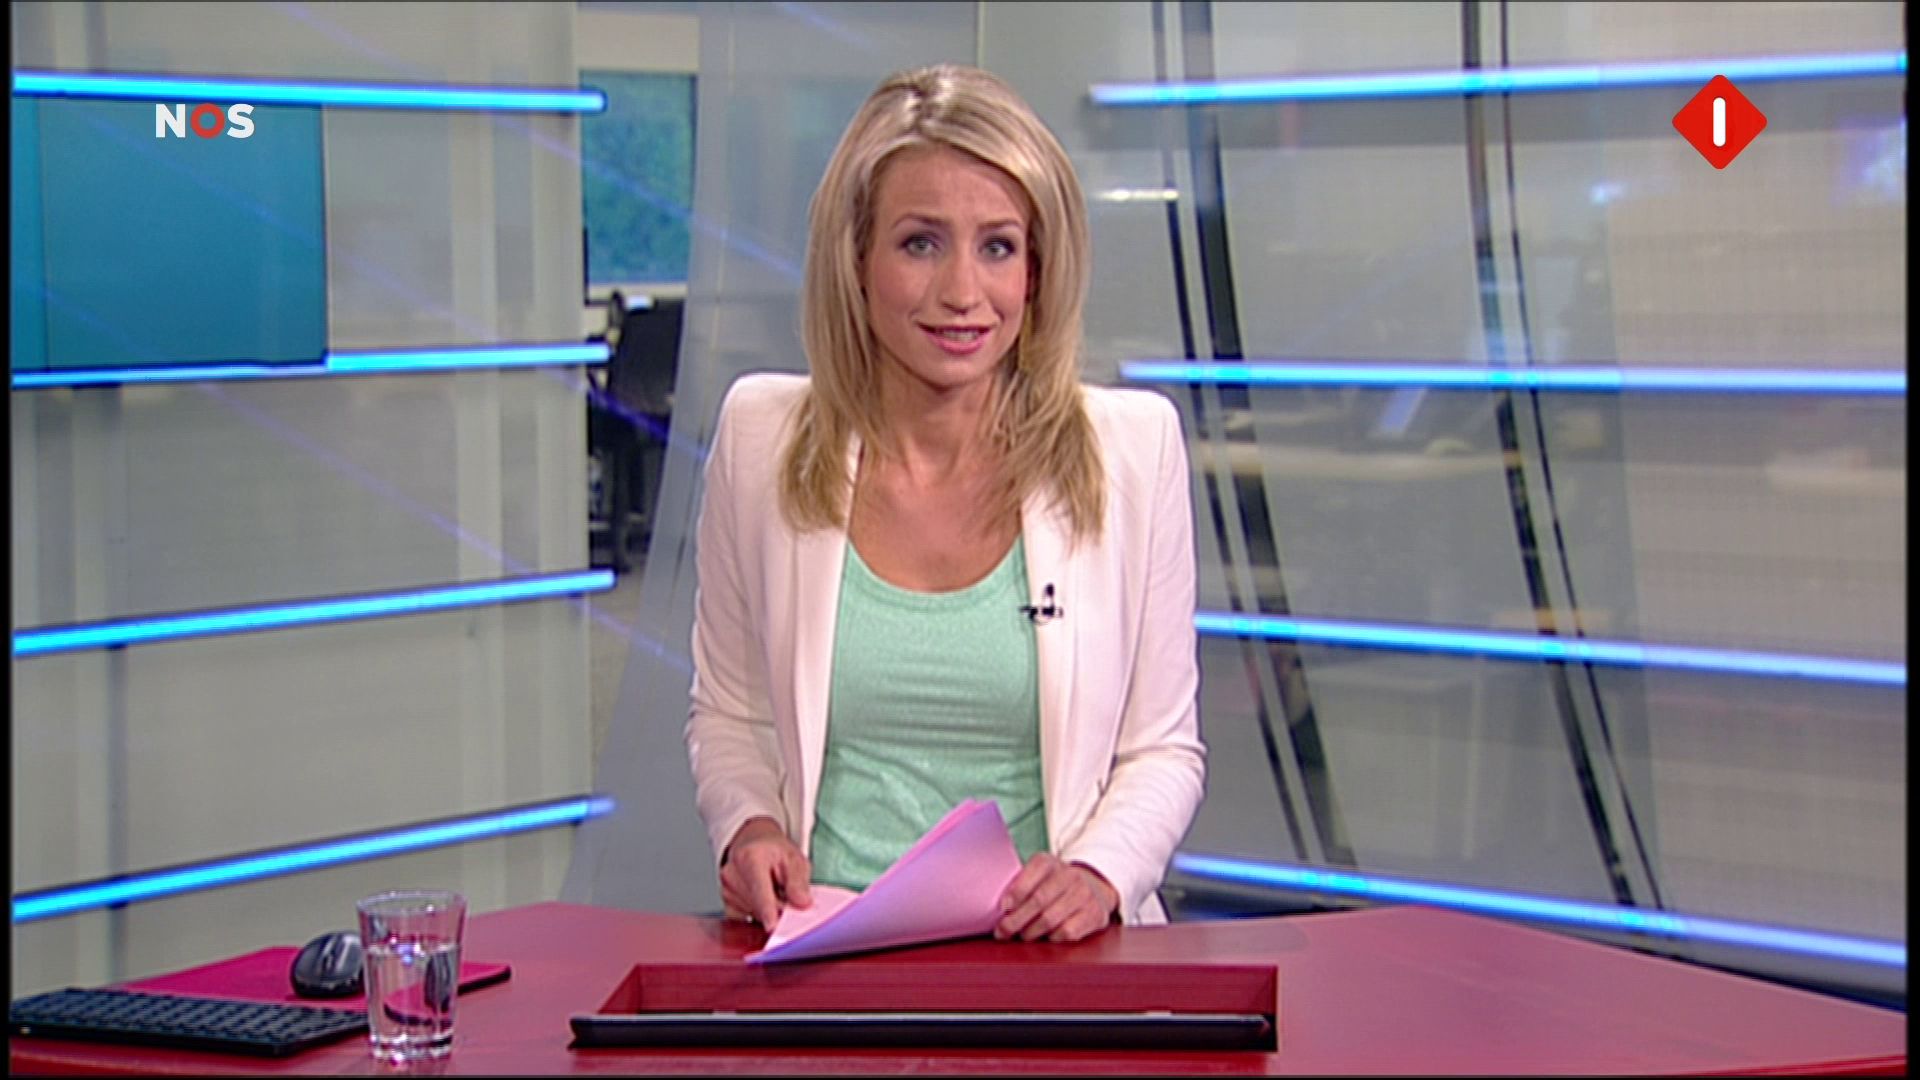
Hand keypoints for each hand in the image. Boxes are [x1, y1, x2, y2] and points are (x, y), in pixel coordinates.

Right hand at [719, 816, 812, 928]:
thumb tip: (802, 903)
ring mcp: (726, 889)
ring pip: (754, 914)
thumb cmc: (773, 851)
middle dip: (778, 908)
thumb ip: (798, 881)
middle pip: (759, 906)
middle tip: (787, 894)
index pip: (759, 890)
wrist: (753, 844)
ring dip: (769, 910)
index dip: (767, 910)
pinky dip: (758, 914)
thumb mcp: (794, 858)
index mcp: (750, 857)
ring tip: (773, 891)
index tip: (772, 926)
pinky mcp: (725, 902)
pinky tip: (763, 900)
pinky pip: (745, 919)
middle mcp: (732, 873)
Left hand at [994, 853, 1118, 942]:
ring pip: (1050, 919)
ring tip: (1022, 936)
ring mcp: (1084, 894)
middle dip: (1016, 920)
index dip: (1016, 891)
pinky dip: (1052, 938)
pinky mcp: (1094, 914)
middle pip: (1038, 901)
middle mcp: (1070, 875)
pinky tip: (1046, 937)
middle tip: (1002, 932)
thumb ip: (1018, 885)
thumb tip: (996, 909)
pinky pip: (1067, 932)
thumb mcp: (1037, 876)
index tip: (1003, 908)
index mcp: (1050, 862)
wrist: (1094, 888)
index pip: (1033, 872)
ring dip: (1031, 932)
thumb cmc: (1054, 886)